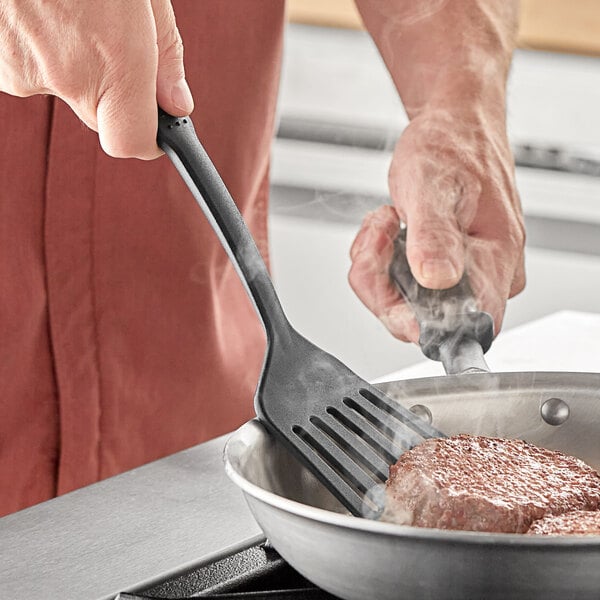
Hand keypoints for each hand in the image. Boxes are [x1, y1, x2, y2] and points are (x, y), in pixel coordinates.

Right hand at [0, 0, 192, 158]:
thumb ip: (165, 54)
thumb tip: (177, 103)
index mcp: (112, 61)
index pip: (131, 142)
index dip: (147, 138)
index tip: (157, 125)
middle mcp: (64, 76)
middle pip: (99, 115)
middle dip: (112, 86)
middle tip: (109, 32)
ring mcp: (19, 69)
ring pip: (62, 86)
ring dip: (71, 59)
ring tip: (69, 4)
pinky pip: (28, 67)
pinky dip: (38, 44)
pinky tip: (39, 7)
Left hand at [348, 108, 525, 342]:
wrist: (453, 127)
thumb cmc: (453, 148)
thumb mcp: (433, 188)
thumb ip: (434, 238)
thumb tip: (438, 280)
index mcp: (496, 260)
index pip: (466, 327)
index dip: (419, 322)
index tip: (389, 288)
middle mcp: (488, 275)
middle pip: (425, 319)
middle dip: (384, 282)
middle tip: (380, 236)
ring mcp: (466, 273)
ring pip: (407, 302)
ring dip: (380, 266)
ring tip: (388, 221)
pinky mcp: (447, 268)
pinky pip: (404, 285)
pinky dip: (384, 260)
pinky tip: (390, 228)